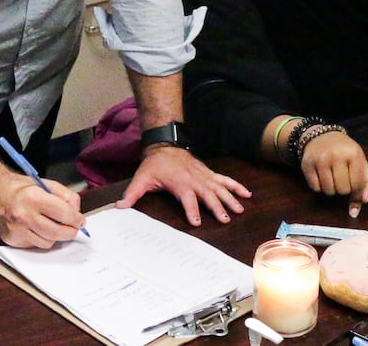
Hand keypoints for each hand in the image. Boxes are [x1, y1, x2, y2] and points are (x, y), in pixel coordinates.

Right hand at [0, 172, 85, 248]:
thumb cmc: (20, 187)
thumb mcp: (45, 183)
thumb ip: (65, 196)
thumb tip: (76, 212)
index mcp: (33, 197)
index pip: (64, 214)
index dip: (77, 219)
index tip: (81, 221)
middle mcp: (24, 215)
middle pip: (57, 233)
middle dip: (70, 232)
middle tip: (73, 227)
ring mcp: (17, 230)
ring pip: (48, 243)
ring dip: (54, 236)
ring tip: (51, 224)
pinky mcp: (11, 240)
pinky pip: (35, 245)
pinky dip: (40, 238)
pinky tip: (36, 228)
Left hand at [116, 145, 250, 225]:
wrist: (165, 145)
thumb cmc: (155, 164)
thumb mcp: (142, 178)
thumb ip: (132, 194)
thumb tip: (120, 206)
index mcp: (180, 183)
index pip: (187, 198)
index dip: (192, 209)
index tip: (196, 222)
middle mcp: (195, 180)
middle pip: (208, 194)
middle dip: (217, 207)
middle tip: (225, 219)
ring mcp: (204, 176)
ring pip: (220, 187)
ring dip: (230, 199)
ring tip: (239, 210)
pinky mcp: (209, 173)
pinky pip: (225, 180)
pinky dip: (236, 186)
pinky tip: (247, 194)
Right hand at [299, 130, 367, 217]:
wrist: (321, 137)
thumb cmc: (345, 153)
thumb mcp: (361, 163)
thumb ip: (367, 185)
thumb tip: (357, 207)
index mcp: (354, 153)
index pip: (358, 184)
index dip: (357, 191)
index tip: (355, 188)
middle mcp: (336, 155)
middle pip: (342, 190)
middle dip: (343, 189)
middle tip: (342, 178)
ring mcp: (320, 159)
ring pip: (328, 191)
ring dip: (331, 190)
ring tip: (332, 178)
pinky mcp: (306, 164)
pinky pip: (315, 188)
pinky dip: (319, 187)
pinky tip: (322, 176)